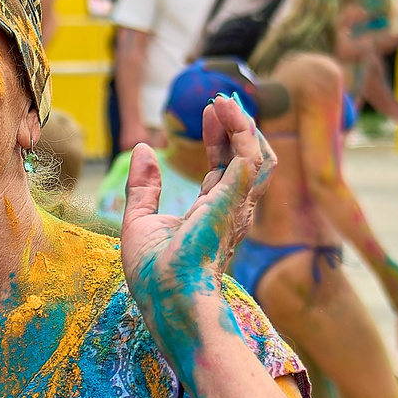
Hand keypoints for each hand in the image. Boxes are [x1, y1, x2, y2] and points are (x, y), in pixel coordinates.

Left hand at [121, 95, 273, 360]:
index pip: (224, 167)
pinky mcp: (234, 202)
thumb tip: (144, 149)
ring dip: (243, 124)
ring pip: (257, 155)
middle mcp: (231, 209)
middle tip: (219, 99)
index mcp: (212, 213)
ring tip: (223, 100)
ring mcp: (237, 206)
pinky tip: (225, 110)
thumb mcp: (139, 220)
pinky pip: (249, 158)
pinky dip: (241, 130)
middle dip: (235, 124)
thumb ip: (144, 186)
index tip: (208, 112)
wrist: (166, 298)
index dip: (219, 137)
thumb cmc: (154, 273)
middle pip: (244, 156)